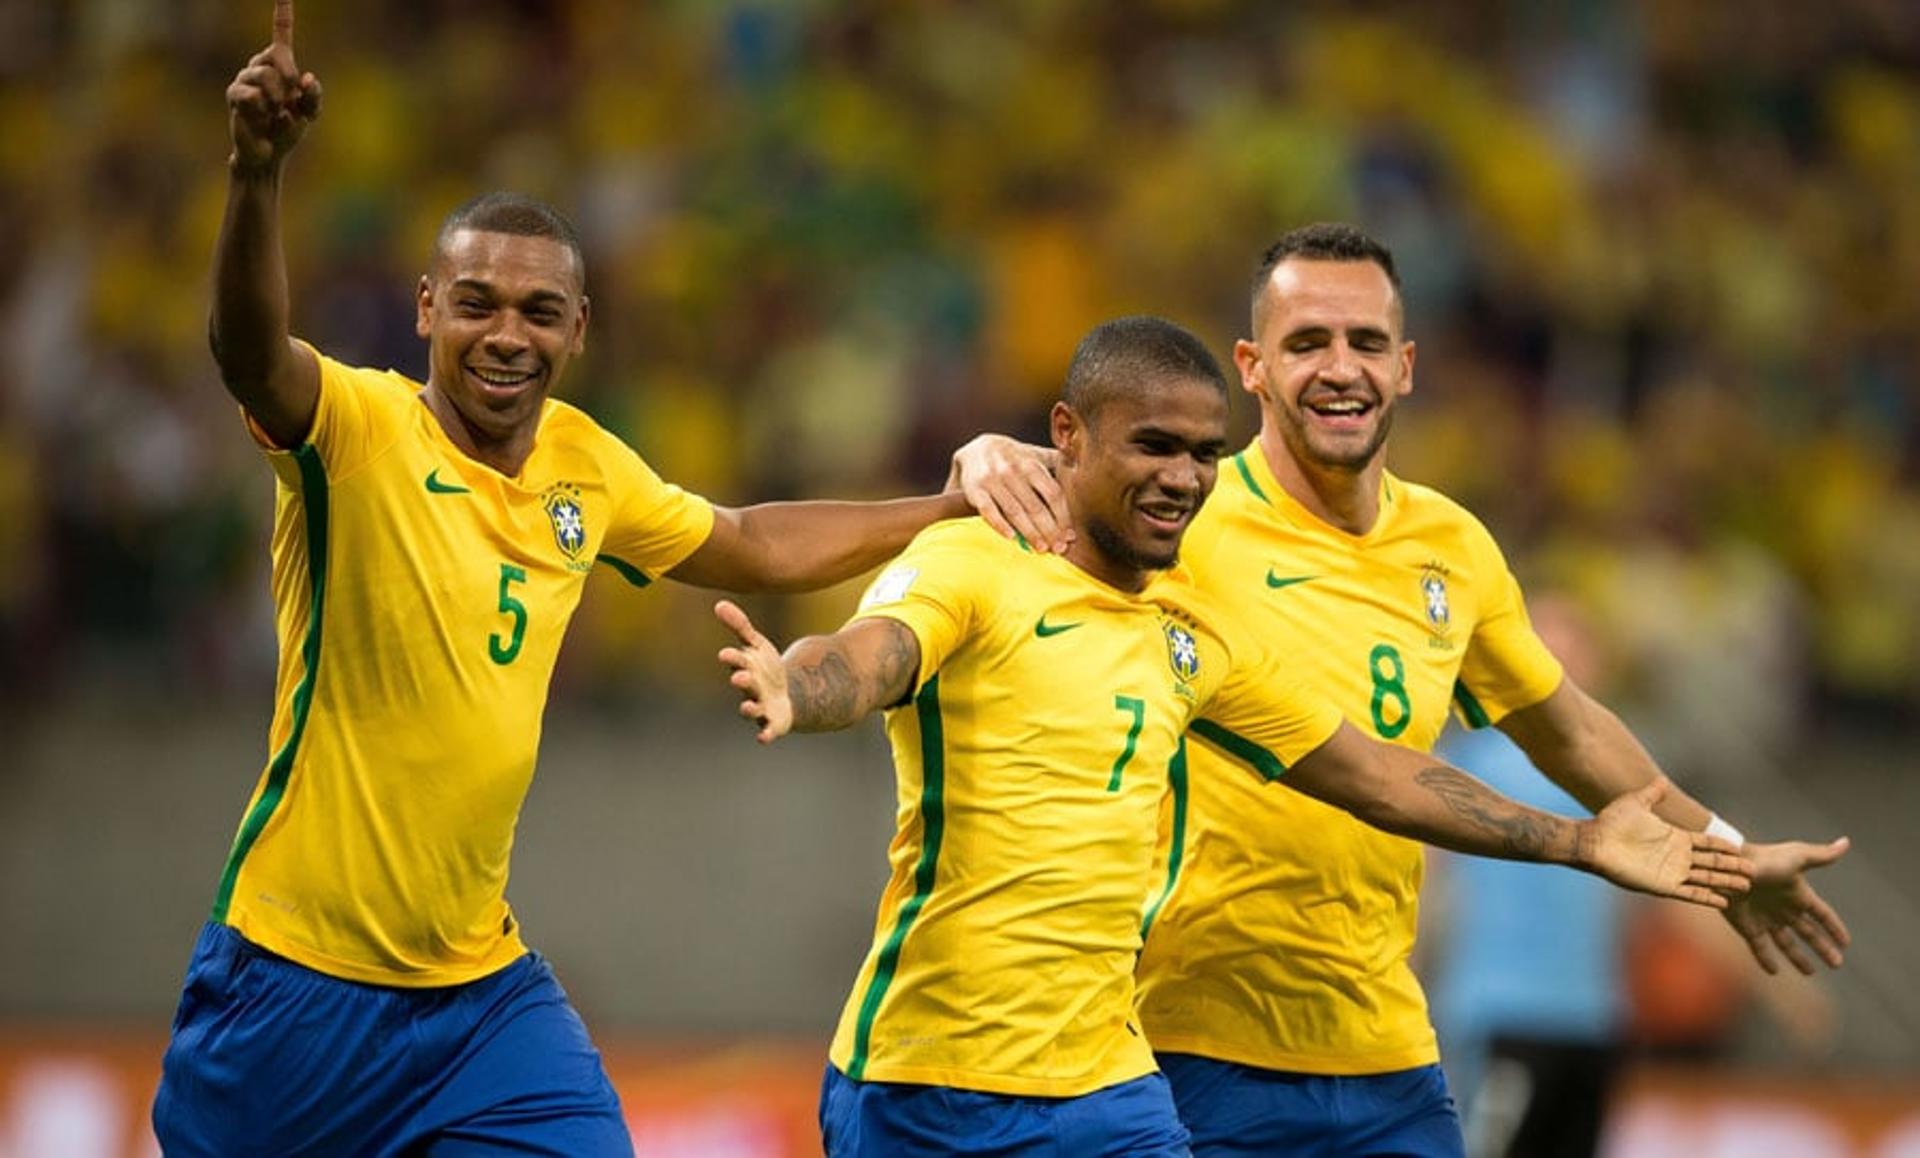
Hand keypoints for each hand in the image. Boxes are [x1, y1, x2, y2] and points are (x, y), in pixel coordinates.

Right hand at [227, 0, 322, 173]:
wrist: (269, 154)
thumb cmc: (287, 130)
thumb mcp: (309, 114)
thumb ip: (314, 96)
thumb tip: (307, 77)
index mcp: (280, 66)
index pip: (281, 32)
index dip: (282, 11)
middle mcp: (259, 65)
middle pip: (279, 56)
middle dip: (290, 80)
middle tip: (287, 101)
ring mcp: (245, 78)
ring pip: (267, 76)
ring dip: (277, 100)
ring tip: (272, 113)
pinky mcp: (235, 94)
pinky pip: (254, 94)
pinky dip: (264, 110)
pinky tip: (261, 118)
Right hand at [715, 599, 791, 743]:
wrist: (789, 694)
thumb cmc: (767, 668)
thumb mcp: (756, 644)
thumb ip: (739, 626)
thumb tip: (718, 604)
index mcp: (744, 667)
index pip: (736, 661)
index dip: (733, 659)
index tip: (727, 655)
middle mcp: (749, 688)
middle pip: (744, 684)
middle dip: (742, 681)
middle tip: (739, 677)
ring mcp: (759, 706)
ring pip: (751, 709)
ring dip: (748, 709)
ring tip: (748, 707)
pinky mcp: (771, 723)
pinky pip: (766, 731)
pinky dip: (764, 734)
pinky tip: (764, 737)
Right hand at [947, 434, 1071, 552]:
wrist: (976, 449)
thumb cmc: (1013, 458)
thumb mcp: (1034, 455)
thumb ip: (1056, 463)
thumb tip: (1084, 469)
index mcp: (1031, 464)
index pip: (1052, 493)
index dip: (1063, 516)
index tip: (1069, 535)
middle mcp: (1012, 471)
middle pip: (1035, 506)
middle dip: (1049, 530)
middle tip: (1058, 548)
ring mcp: (992, 481)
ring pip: (1014, 511)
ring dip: (1030, 533)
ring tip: (1041, 549)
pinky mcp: (975, 491)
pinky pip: (989, 511)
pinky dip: (1000, 525)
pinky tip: (1012, 538)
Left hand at [1583, 779, 1753, 906]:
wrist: (1593, 842)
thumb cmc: (1611, 822)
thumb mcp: (1635, 803)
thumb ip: (1652, 794)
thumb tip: (1662, 780)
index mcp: (1674, 838)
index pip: (1706, 843)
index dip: (1724, 846)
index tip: (1743, 848)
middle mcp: (1676, 856)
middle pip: (1712, 863)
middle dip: (1732, 866)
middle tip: (1755, 872)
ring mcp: (1671, 872)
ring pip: (1706, 879)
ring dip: (1725, 883)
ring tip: (1745, 887)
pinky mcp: (1662, 886)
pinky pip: (1689, 894)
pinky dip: (1706, 898)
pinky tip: (1723, 902)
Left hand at [1722, 836, 1851, 974]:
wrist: (1728, 865)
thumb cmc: (1763, 859)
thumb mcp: (1796, 857)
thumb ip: (1821, 855)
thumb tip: (1846, 843)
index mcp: (1797, 894)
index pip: (1822, 914)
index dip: (1834, 927)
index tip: (1846, 943)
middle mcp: (1782, 908)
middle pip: (1808, 933)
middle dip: (1822, 948)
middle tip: (1837, 964)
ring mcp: (1765, 918)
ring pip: (1785, 943)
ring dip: (1798, 958)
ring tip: (1810, 972)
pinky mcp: (1746, 926)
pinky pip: (1759, 947)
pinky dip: (1765, 959)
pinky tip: (1773, 971)